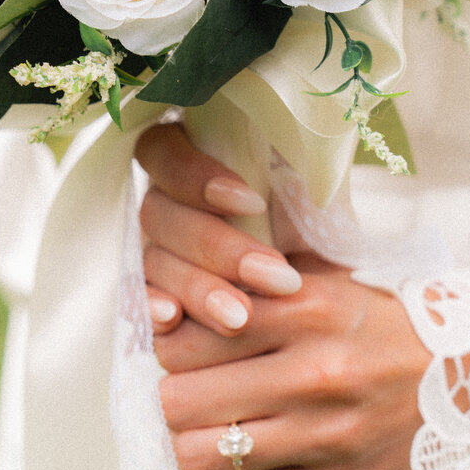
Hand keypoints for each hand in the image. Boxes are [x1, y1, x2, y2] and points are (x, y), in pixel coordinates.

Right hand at [136, 123, 302, 335]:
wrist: (333, 288)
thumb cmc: (320, 226)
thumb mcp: (312, 188)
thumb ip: (289, 169)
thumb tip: (282, 169)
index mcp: (195, 155)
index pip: (164, 151)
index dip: (194, 176)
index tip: (252, 204)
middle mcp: (168, 200)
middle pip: (159, 214)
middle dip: (216, 248)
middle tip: (274, 277)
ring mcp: (157, 249)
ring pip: (154, 261)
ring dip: (198, 289)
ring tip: (242, 317)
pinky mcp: (158, 295)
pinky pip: (137, 301)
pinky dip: (152, 308)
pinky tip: (172, 319)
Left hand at [156, 255, 430, 469]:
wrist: (462, 370)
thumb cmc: (376, 318)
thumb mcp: (321, 276)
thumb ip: (253, 273)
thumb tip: (177, 289)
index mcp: (304, 311)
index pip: (189, 334)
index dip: (168, 341)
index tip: (178, 341)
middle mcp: (312, 372)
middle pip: (181, 399)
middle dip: (170, 393)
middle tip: (184, 386)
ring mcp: (323, 435)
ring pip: (201, 454)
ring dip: (189, 440)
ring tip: (204, 424)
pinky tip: (232, 456)